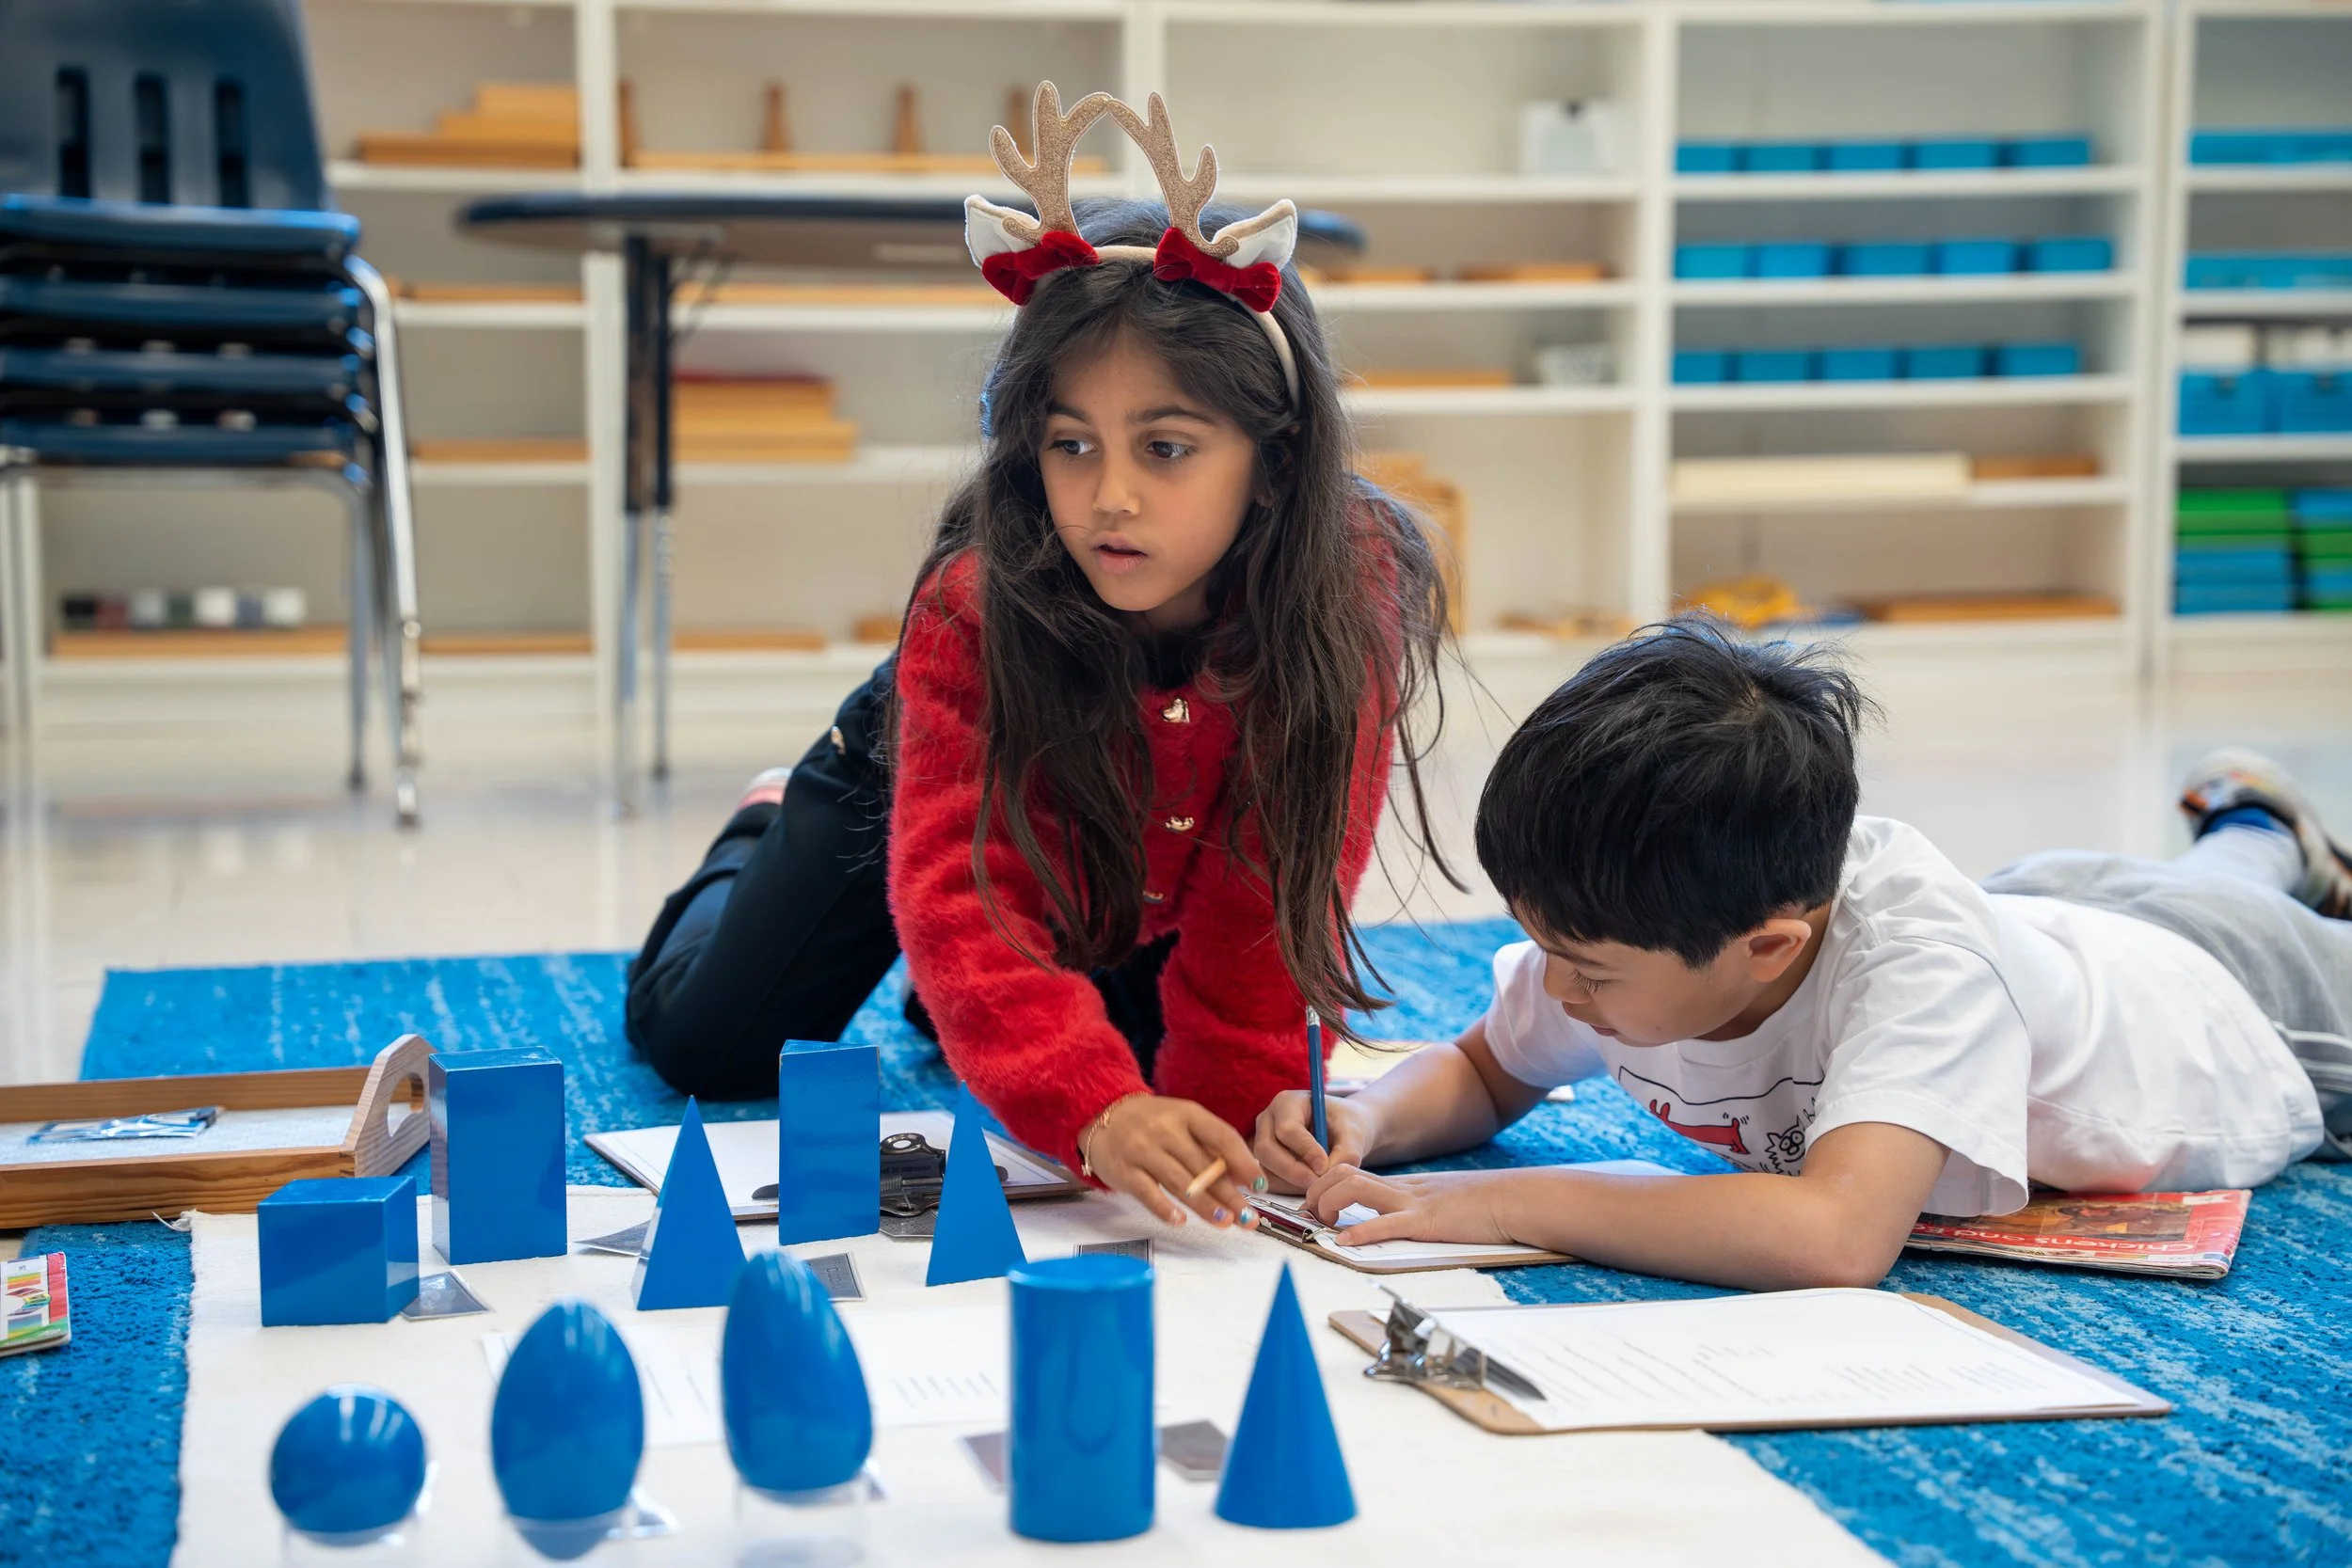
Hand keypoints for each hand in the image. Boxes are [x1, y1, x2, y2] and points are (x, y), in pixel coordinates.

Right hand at [1080, 1094, 1262, 1228]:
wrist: (1102, 1116)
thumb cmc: (1152, 1124)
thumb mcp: (1183, 1123)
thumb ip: (1210, 1148)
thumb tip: (1243, 1179)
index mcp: (1187, 1113)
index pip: (1222, 1136)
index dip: (1244, 1162)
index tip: (1260, 1184)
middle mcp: (1165, 1129)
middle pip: (1204, 1166)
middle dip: (1230, 1195)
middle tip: (1249, 1217)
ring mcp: (1142, 1150)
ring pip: (1180, 1182)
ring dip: (1205, 1205)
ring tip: (1226, 1222)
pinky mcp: (1124, 1171)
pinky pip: (1148, 1193)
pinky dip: (1165, 1209)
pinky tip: (1181, 1221)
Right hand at [1251, 1090, 1372, 1192]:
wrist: (1343, 1132)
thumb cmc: (1346, 1125)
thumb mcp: (1353, 1134)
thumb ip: (1345, 1153)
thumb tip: (1325, 1175)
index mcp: (1288, 1102)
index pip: (1287, 1129)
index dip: (1305, 1150)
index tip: (1324, 1166)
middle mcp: (1268, 1120)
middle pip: (1266, 1149)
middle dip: (1292, 1171)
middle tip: (1317, 1183)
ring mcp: (1262, 1141)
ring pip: (1265, 1168)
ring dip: (1291, 1182)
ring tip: (1318, 1182)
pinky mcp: (1265, 1161)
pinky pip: (1269, 1180)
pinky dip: (1288, 1188)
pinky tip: (1309, 1184)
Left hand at [1302, 1164, 1518, 1248]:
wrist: (1514, 1199)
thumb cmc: (1484, 1205)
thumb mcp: (1441, 1200)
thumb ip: (1417, 1206)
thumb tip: (1395, 1221)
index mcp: (1404, 1185)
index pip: (1351, 1170)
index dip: (1324, 1184)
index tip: (1313, 1204)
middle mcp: (1402, 1188)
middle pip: (1343, 1173)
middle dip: (1317, 1191)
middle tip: (1310, 1215)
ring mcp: (1413, 1202)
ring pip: (1354, 1188)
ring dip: (1328, 1205)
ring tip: (1322, 1224)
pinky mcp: (1427, 1221)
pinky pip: (1386, 1223)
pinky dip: (1360, 1232)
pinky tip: (1344, 1242)